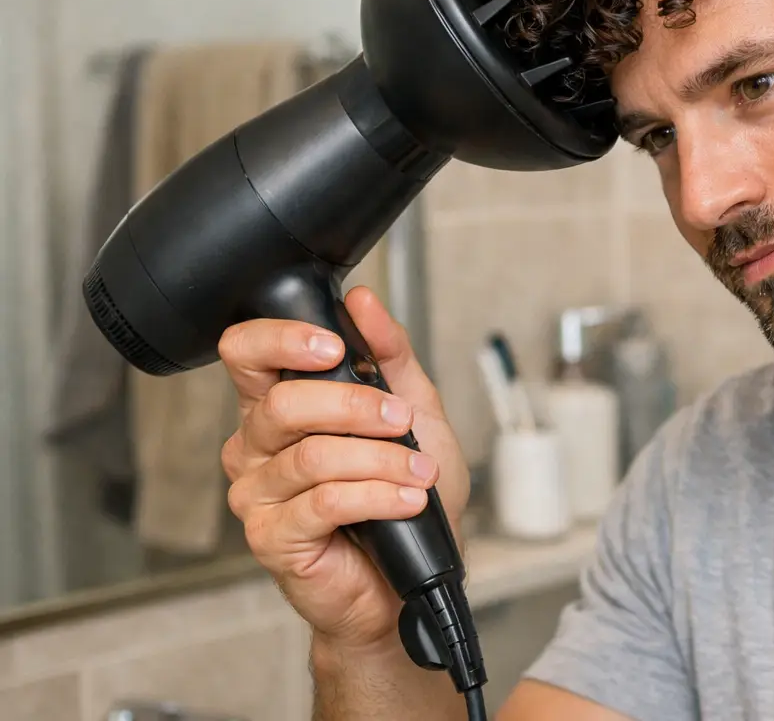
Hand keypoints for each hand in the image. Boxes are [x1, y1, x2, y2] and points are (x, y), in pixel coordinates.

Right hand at [218, 286, 470, 650]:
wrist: (408, 578)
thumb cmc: (404, 496)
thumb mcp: (413, 411)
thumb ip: (389, 354)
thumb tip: (364, 303)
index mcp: (278, 407)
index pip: (245, 354)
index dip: (281, 340)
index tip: (334, 347)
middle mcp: (257, 448)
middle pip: (283, 404)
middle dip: (354, 405)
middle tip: (398, 418)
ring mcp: (259, 496)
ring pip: (312, 457)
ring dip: (381, 458)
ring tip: (419, 471)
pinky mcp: (273, 539)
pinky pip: (323, 503)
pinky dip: (376, 495)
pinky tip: (406, 500)